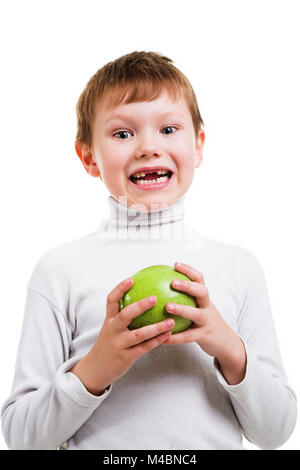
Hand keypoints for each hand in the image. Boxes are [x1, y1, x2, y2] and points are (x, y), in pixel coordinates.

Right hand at [70, 277, 174, 394]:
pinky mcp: (127, 357)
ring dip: (157, 327)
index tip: (131, 279)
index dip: (120, 289)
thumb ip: (123, 314)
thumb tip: (142, 294)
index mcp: (109, 320)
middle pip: (125, 315)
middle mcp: (112, 330)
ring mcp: (119, 344)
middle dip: (140, 306)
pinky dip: (157, 340)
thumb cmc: (109, 343)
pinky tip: (169, 335)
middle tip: (155, 298)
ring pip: (140, 334)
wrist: (95, 369)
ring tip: (171, 321)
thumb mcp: (111, 327)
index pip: (111, 300)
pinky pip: (145, 347)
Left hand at [164, 262, 246, 384]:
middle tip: (173, 282)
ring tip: (167, 306)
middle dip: (188, 286)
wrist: (225, 342)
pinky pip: (188, 336)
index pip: (199, 279)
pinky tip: (163, 337)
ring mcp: (207, 321)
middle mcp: (207, 307)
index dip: (188, 270)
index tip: (175, 264)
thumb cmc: (206, 321)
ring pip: (196, 314)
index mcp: (204, 298)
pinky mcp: (204, 336)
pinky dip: (175, 337)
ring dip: (182, 309)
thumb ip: (185, 298)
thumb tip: (159, 287)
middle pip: (202, 292)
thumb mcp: (199, 307)